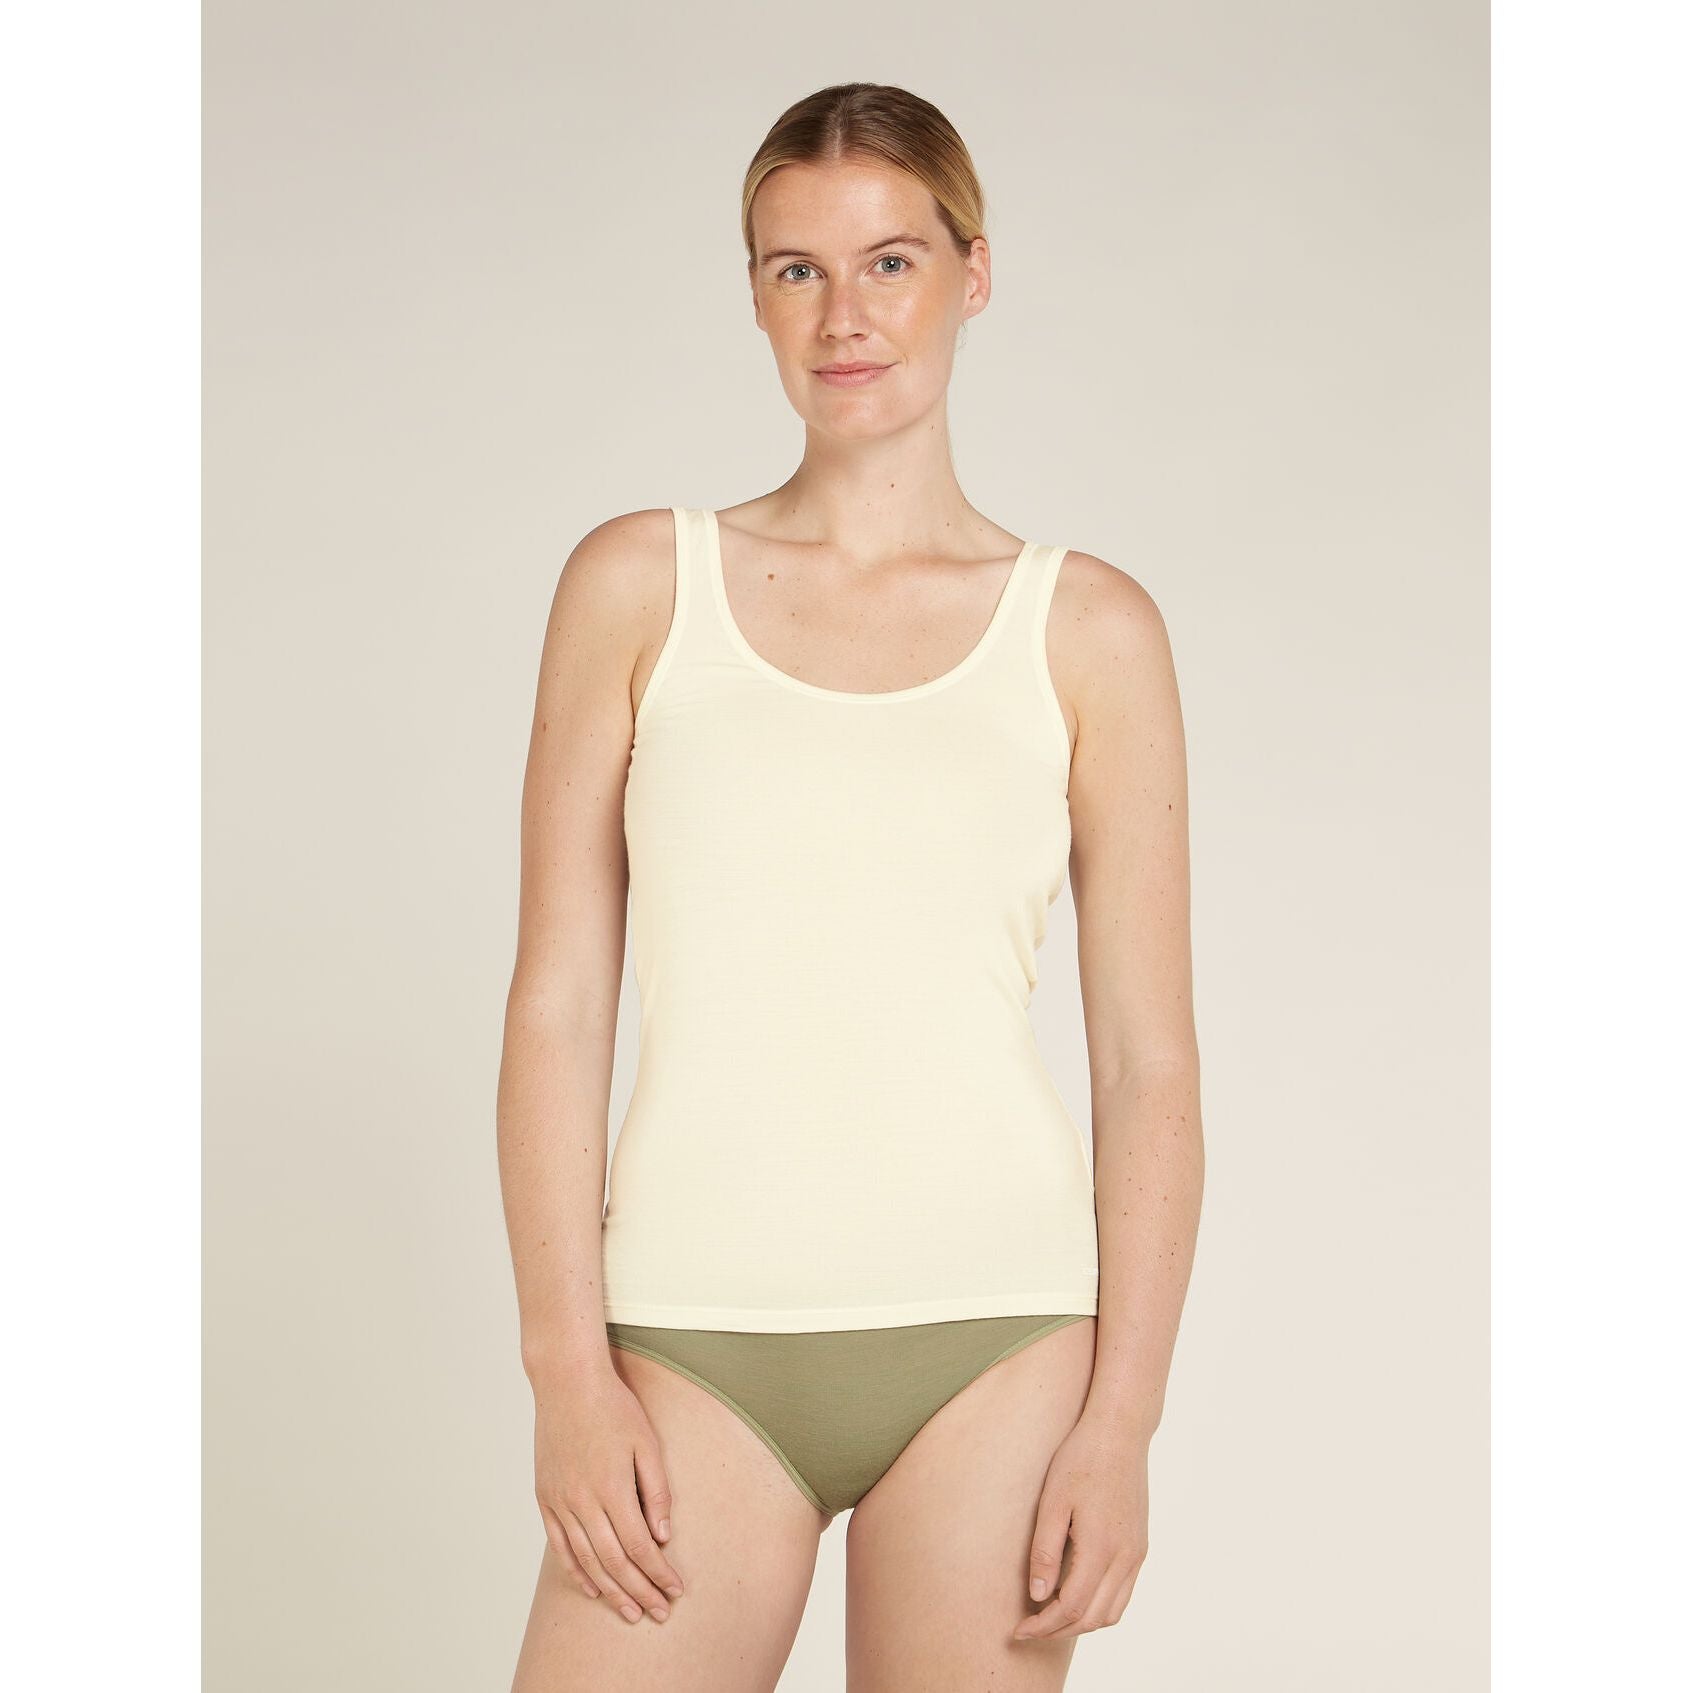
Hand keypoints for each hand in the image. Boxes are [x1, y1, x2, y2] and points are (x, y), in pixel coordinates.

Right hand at [532, 1364, 685, 1625]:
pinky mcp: (546, 1498)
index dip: (658, 1573)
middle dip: (638, 1591)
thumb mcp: (647, 1442)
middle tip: (658, 1613)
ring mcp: (560, 1501)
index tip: (675, 1590)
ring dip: (610, 1590)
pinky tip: (592, 1588)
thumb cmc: (614, 1407)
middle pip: (613, 1562)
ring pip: (586, 1560)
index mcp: (612, 1488)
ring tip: (629, 1612)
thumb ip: (657, 1491)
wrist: (567, 1383)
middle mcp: (583, 1501)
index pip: (640, 1546)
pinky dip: (575, 1571)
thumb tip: (663, 1536)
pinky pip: (559, 1546)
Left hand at [1012, 1412, 1148, 1641]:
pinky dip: (1100, 1606)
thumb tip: (1038, 1597)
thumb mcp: (1053, 1502)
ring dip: (1081, 1623)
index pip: (1070, 1608)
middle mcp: (1125, 1558)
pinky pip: (1123, 1593)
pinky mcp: (1140, 1546)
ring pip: (1112, 1612)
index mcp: (1101, 1549)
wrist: (1120, 1432)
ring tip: (1050, 1616)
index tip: (1018, 1630)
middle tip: (1029, 1629)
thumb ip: (1045, 1552)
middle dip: (1058, 1631)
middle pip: (1092, 1618)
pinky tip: (1077, 1594)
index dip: (1043, 1626)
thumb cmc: (1081, 1459)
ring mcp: (1136, 1554)